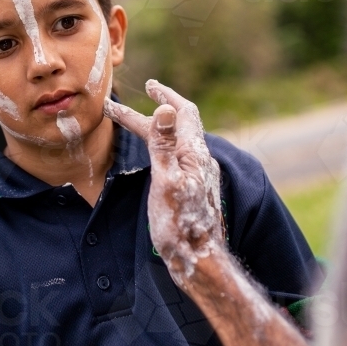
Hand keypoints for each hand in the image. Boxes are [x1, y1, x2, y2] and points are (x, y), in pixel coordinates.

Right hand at [104, 80, 223, 280]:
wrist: (198, 260)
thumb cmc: (179, 224)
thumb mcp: (166, 181)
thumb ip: (163, 145)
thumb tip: (165, 109)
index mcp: (193, 153)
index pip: (182, 113)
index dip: (166, 96)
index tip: (150, 85)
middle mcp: (200, 160)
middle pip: (182, 124)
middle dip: (163, 107)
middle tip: (148, 92)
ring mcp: (199, 175)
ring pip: (180, 140)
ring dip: (163, 126)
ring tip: (146, 121)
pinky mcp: (194, 188)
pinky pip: (179, 155)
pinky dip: (165, 143)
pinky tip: (161, 154)